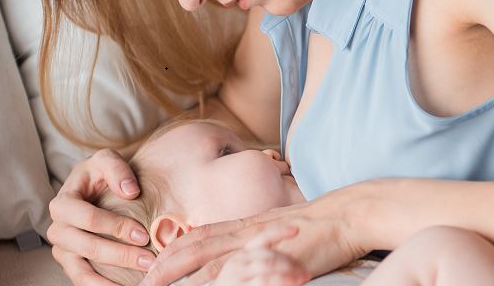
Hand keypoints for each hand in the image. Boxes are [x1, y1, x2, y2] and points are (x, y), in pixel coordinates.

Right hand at [47, 149, 155, 285]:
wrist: (93, 187)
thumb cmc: (100, 174)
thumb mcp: (106, 160)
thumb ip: (117, 169)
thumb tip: (131, 192)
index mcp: (63, 203)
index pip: (87, 219)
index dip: (115, 227)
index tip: (143, 234)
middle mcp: (58, 229)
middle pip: (86, 247)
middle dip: (119, 256)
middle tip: (149, 261)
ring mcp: (63, 250)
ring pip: (81, 271)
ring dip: (108, 281)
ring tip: (138, 284)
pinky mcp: (71, 264)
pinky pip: (82, 281)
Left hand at [140, 183, 381, 285]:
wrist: (350, 214)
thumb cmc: (323, 226)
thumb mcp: (283, 232)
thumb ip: (260, 242)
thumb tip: (246, 256)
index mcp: (247, 225)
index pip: (201, 235)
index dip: (174, 250)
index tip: (154, 264)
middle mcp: (246, 231)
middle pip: (195, 247)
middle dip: (165, 265)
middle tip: (143, 282)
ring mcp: (258, 242)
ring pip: (208, 260)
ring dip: (180, 275)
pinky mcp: (272, 256)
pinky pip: (236, 270)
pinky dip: (214, 280)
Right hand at [213, 226, 310, 285]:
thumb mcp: (242, 276)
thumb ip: (259, 267)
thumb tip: (287, 269)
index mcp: (240, 257)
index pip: (261, 238)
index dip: (279, 231)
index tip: (296, 228)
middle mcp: (237, 263)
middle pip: (270, 253)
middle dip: (291, 262)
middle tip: (305, 272)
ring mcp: (237, 275)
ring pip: (269, 265)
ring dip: (290, 272)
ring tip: (302, 279)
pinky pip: (266, 280)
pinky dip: (282, 280)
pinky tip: (291, 284)